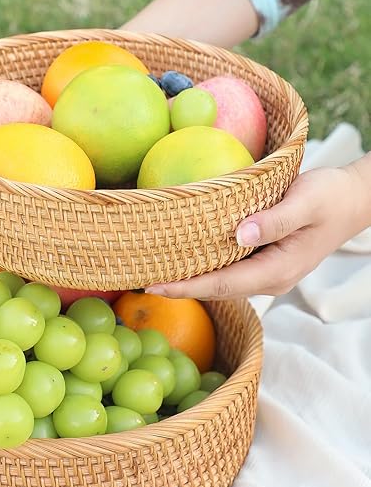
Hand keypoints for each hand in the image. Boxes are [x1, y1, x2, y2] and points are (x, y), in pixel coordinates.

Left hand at [146, 159, 370, 299]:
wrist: (352, 200)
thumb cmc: (330, 197)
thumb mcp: (306, 201)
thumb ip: (275, 220)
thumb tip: (240, 233)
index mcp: (277, 270)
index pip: (221, 284)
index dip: (186, 287)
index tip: (152, 286)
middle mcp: (269, 278)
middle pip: (216, 288)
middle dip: (178, 287)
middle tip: (137, 279)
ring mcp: (266, 272)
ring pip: (220, 280)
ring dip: (188, 278)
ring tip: (150, 271)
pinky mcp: (263, 260)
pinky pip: (227, 267)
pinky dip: (202, 264)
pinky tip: (180, 254)